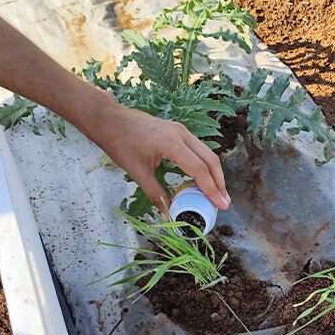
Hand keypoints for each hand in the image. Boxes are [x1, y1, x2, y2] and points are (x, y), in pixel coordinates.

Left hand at [76, 93, 230, 216]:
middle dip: (220, 182)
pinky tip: (202, 179)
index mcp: (172, 144)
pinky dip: (204, 165)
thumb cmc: (120, 143)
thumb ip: (156, 194)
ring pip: (206, 153)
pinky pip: (198, 149)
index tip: (221, 205)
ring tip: (217, 193)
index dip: (212, 190)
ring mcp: (181, 130)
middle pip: (211, 160)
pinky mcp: (178, 131)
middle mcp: (182, 134)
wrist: (110, 120)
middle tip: (224, 202)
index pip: (200, 170)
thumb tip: (167, 215)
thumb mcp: (137, 172)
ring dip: (214, 174)